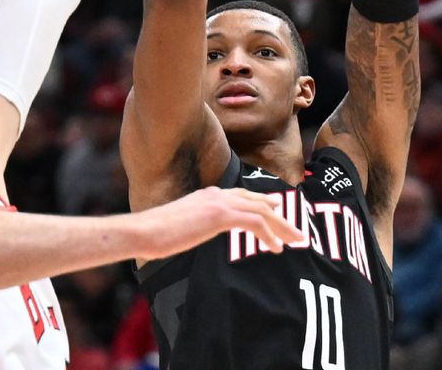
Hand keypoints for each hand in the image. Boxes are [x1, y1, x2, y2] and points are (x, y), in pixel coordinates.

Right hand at [137, 187, 303, 260]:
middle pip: (256, 201)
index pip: (241, 196)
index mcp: (207, 195)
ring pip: (261, 210)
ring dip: (281, 226)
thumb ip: (196, 225)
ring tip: (295, 241)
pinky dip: (269, 234)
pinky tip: (276, 247)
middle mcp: (216, 194)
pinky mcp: (220, 215)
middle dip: (279, 215)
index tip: (277, 212)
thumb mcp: (182, 226)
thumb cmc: (156, 234)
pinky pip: (254, 222)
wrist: (145, 231)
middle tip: (296, 232)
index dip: (262, 204)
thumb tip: (199, 234)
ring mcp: (219, 203)